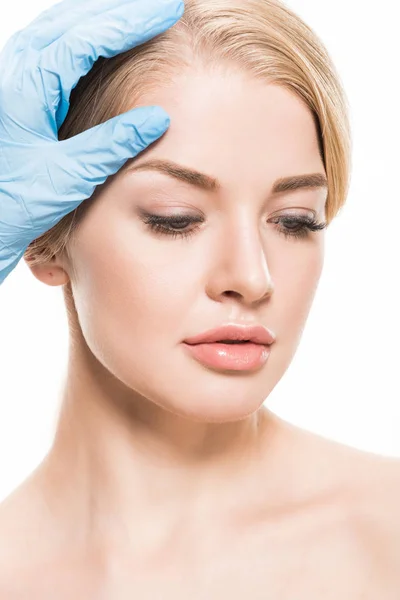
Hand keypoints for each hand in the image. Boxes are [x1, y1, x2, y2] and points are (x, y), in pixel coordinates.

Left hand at [0, 0, 183, 283]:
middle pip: (74, 18)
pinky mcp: (19, 88)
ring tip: (139, 12)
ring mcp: (16, 75)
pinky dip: (84, 33)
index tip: (166, 10)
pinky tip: (102, 38)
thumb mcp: (69, 176)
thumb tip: (157, 118)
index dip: (131, 21)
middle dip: (121, 8)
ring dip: (102, 15)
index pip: (88, 37)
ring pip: (62, 25)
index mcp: (31, 85)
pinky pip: (54, 43)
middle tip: (163, 3)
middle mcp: (19, 70)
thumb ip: (112, 144)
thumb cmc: (15, 200)